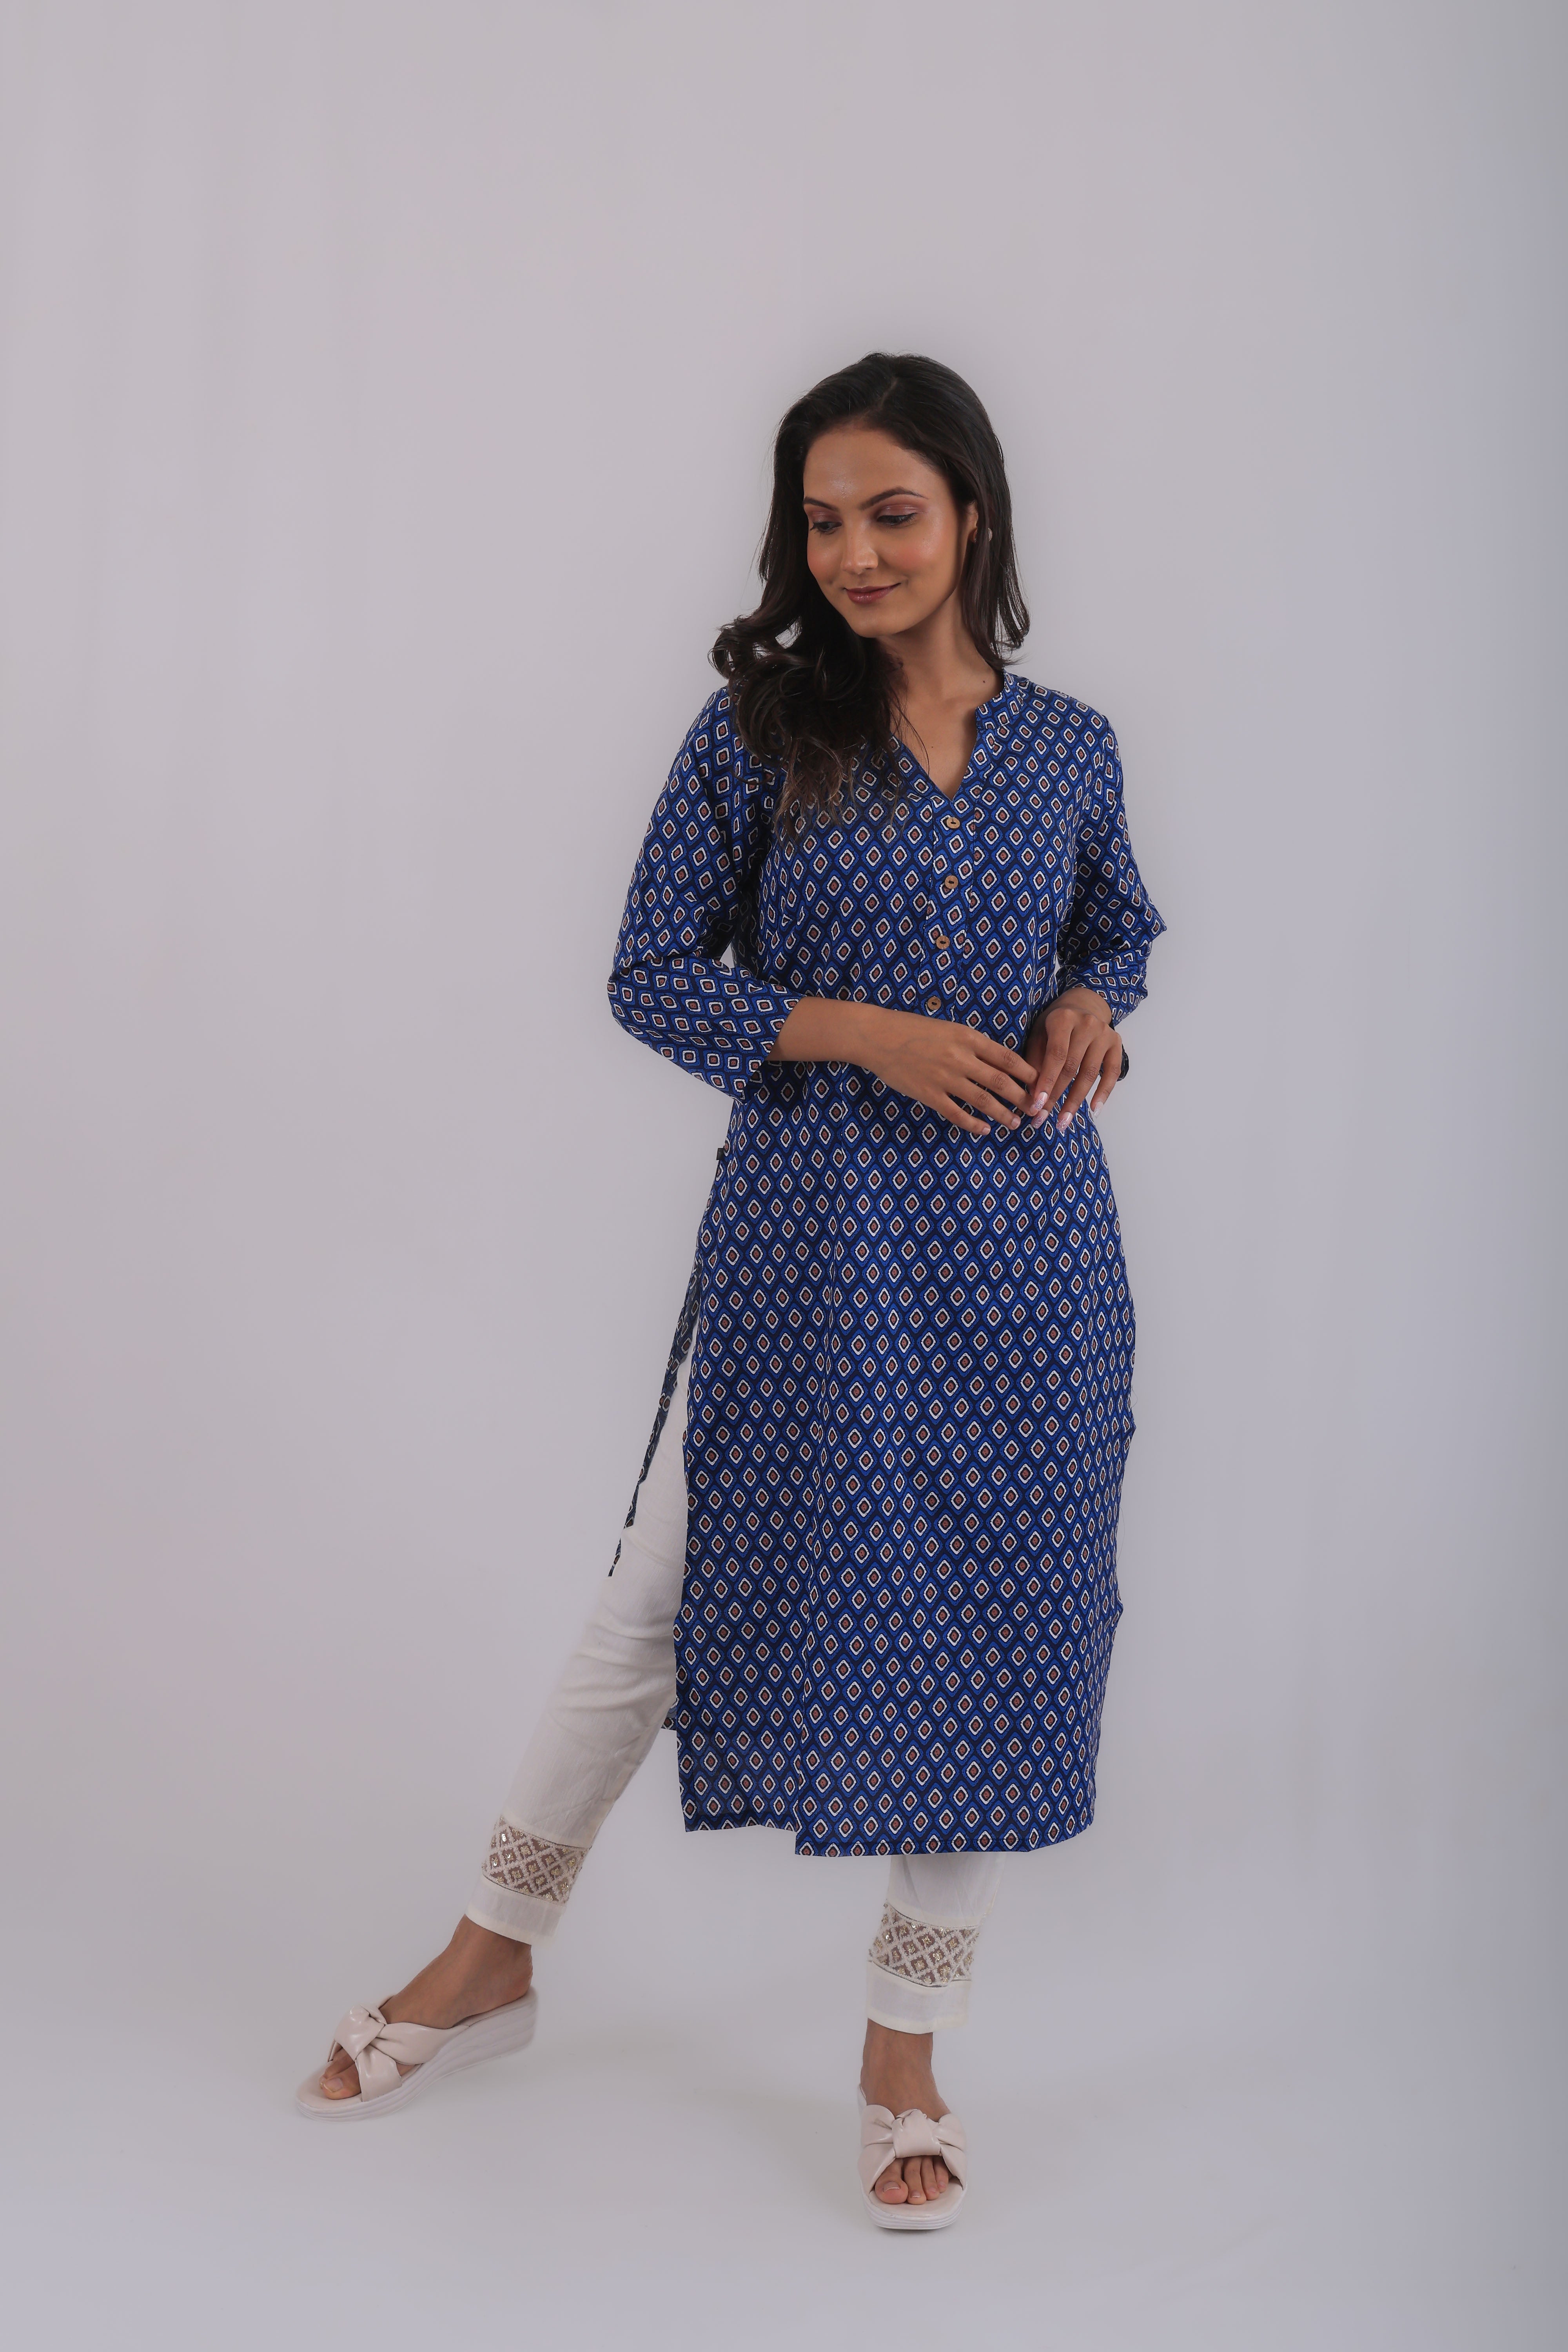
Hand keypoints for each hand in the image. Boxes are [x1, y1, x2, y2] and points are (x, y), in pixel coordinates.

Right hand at [859, 1009, 1038, 1138]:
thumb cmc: (913, 1029)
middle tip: (1034, 1109)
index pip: (1007, 1057)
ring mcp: (944, 1078)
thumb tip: (998, 1062)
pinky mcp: (929, 1094)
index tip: (1039, 1082)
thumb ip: (973, 1044)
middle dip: (1022, 1098)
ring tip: (1014, 1123)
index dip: (1027, 1072)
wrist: (877, 1036)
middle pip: (1001, 1082)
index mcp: (967, 1038)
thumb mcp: (949, 1028)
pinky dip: (973, 1124)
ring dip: (1002, 1114)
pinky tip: (984, 1130)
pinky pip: (956, 1114)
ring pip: (982, 1100)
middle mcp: (960, 1058)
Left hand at [1022, 987, 1120, 1132]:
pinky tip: (1094, 1111)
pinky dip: (1103, 1093)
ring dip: (1076, 1101)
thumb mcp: (1038, 1036)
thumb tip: (1032, 1097)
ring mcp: (1105, 1034)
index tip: (1037, 1106)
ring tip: (1064, 1121)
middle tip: (1044, 1118)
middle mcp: (1087, 1024)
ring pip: (1090, 1074)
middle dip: (1057, 1096)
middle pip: (1072, 1067)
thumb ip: (1034, 1063)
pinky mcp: (1117, 1044)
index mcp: (1063, 1019)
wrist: (1082, 1006)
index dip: (1046, 1082)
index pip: (1055, 1055)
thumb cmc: (1054, 1025)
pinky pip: (1112, 1073)